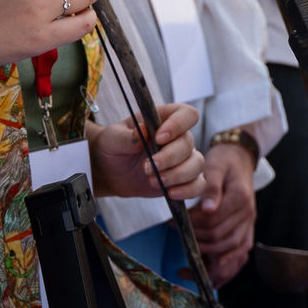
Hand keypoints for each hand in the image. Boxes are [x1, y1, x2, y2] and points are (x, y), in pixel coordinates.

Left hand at [90, 102, 204, 200]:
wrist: (109, 171)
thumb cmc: (112, 147)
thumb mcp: (112, 139)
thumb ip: (125, 136)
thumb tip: (141, 132)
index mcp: (164, 119)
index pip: (186, 114)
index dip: (178, 125)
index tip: (159, 138)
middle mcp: (178, 137)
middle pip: (189, 143)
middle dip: (169, 158)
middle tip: (147, 167)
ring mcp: (183, 159)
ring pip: (196, 164)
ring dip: (177, 175)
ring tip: (153, 181)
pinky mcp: (183, 179)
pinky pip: (198, 184)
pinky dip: (188, 190)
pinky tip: (170, 193)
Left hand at [188, 135, 257, 282]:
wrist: (240, 158)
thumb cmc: (224, 161)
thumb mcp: (215, 167)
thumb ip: (211, 188)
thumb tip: (207, 209)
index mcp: (240, 198)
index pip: (213, 221)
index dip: (191, 225)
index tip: (173, 222)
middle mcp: (248, 214)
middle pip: (220, 238)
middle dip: (196, 240)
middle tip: (177, 234)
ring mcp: (249, 223)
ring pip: (231, 250)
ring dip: (209, 256)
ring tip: (189, 256)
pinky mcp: (247, 229)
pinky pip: (241, 253)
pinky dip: (227, 266)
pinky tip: (212, 273)